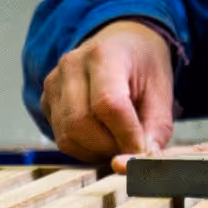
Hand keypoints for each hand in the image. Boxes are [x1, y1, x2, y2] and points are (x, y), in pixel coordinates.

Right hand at [42, 20, 174, 161]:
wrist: (122, 42)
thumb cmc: (144, 66)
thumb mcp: (162, 93)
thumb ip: (154, 130)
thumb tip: (131, 165)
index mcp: (104, 54)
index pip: (108, 104)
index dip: (126, 135)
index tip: (143, 150)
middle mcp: (71, 65)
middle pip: (81, 123)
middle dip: (110, 147)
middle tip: (131, 147)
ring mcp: (53, 83)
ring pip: (67, 136)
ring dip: (96, 151)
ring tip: (118, 140)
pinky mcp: (45, 100)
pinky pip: (61, 138)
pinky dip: (84, 148)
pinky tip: (102, 136)